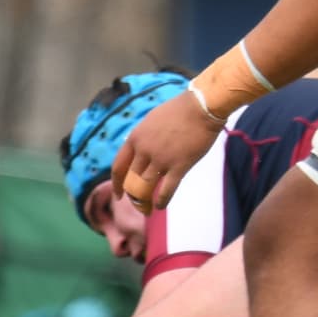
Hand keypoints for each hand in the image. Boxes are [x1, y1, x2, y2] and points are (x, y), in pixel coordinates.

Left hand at [112, 87, 218, 210]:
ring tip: (147, 209)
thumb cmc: (179, 110)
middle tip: (137, 203)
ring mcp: (161, 159)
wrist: (201, 107)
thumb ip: (143, 137)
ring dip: (143, 201)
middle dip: (132, 195)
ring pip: (145, 187)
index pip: (119, 166)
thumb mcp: (151, 120)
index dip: (116, 183)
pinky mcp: (179, 166)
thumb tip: (138, 151)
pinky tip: (160, 205)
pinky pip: (166, 190)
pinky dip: (161, 201)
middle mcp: (144, 150)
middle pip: (131, 180)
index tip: (118, 194)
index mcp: (135, 138)